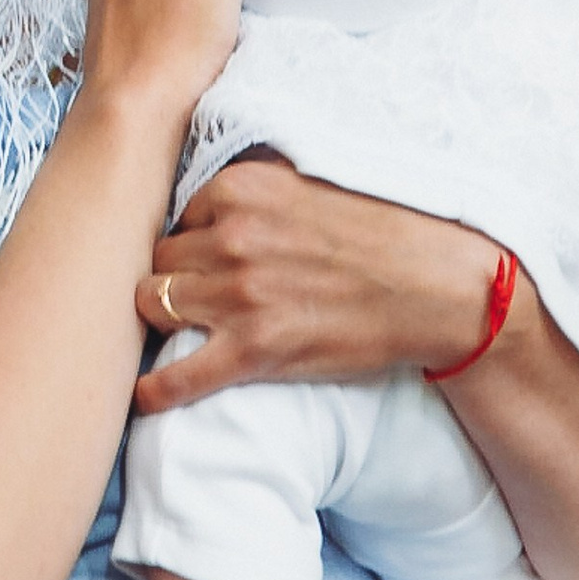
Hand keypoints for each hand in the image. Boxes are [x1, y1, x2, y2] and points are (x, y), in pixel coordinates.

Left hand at [131, 160, 506, 403]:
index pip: (176, 216)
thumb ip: (254, 188)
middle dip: (170, 278)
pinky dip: (156, 390)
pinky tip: (144, 396)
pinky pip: (180, 374)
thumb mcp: (311, 182)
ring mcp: (240, 293)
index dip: (188, 242)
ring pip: (153, 304)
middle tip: (190, 297)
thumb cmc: (382, 236)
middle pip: (158, 260)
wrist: (434, 289)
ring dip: (162, 319)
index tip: (200, 260)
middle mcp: (232, 235)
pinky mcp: (255, 348)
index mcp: (241, 188)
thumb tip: (209, 199)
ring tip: (175, 333)